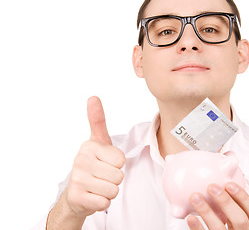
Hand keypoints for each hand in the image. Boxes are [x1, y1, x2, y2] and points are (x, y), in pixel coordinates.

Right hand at [64, 96, 125, 216]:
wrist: (76, 193)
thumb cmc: (92, 165)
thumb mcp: (98, 142)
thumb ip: (97, 121)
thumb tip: (93, 97)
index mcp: (89, 146)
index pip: (121, 159)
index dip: (117, 164)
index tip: (105, 162)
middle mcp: (80, 160)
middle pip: (119, 175)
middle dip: (114, 179)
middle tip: (101, 176)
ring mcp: (77, 179)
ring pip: (113, 189)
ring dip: (109, 191)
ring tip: (97, 185)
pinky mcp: (77, 197)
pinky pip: (105, 202)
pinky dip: (102, 202)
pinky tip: (92, 196)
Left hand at [187, 182, 248, 229]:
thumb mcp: (241, 224)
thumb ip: (237, 208)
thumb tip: (227, 169)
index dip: (244, 197)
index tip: (229, 183)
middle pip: (240, 220)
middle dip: (226, 202)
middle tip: (211, 187)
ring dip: (207, 212)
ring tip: (195, 197)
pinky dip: (198, 228)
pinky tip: (190, 218)